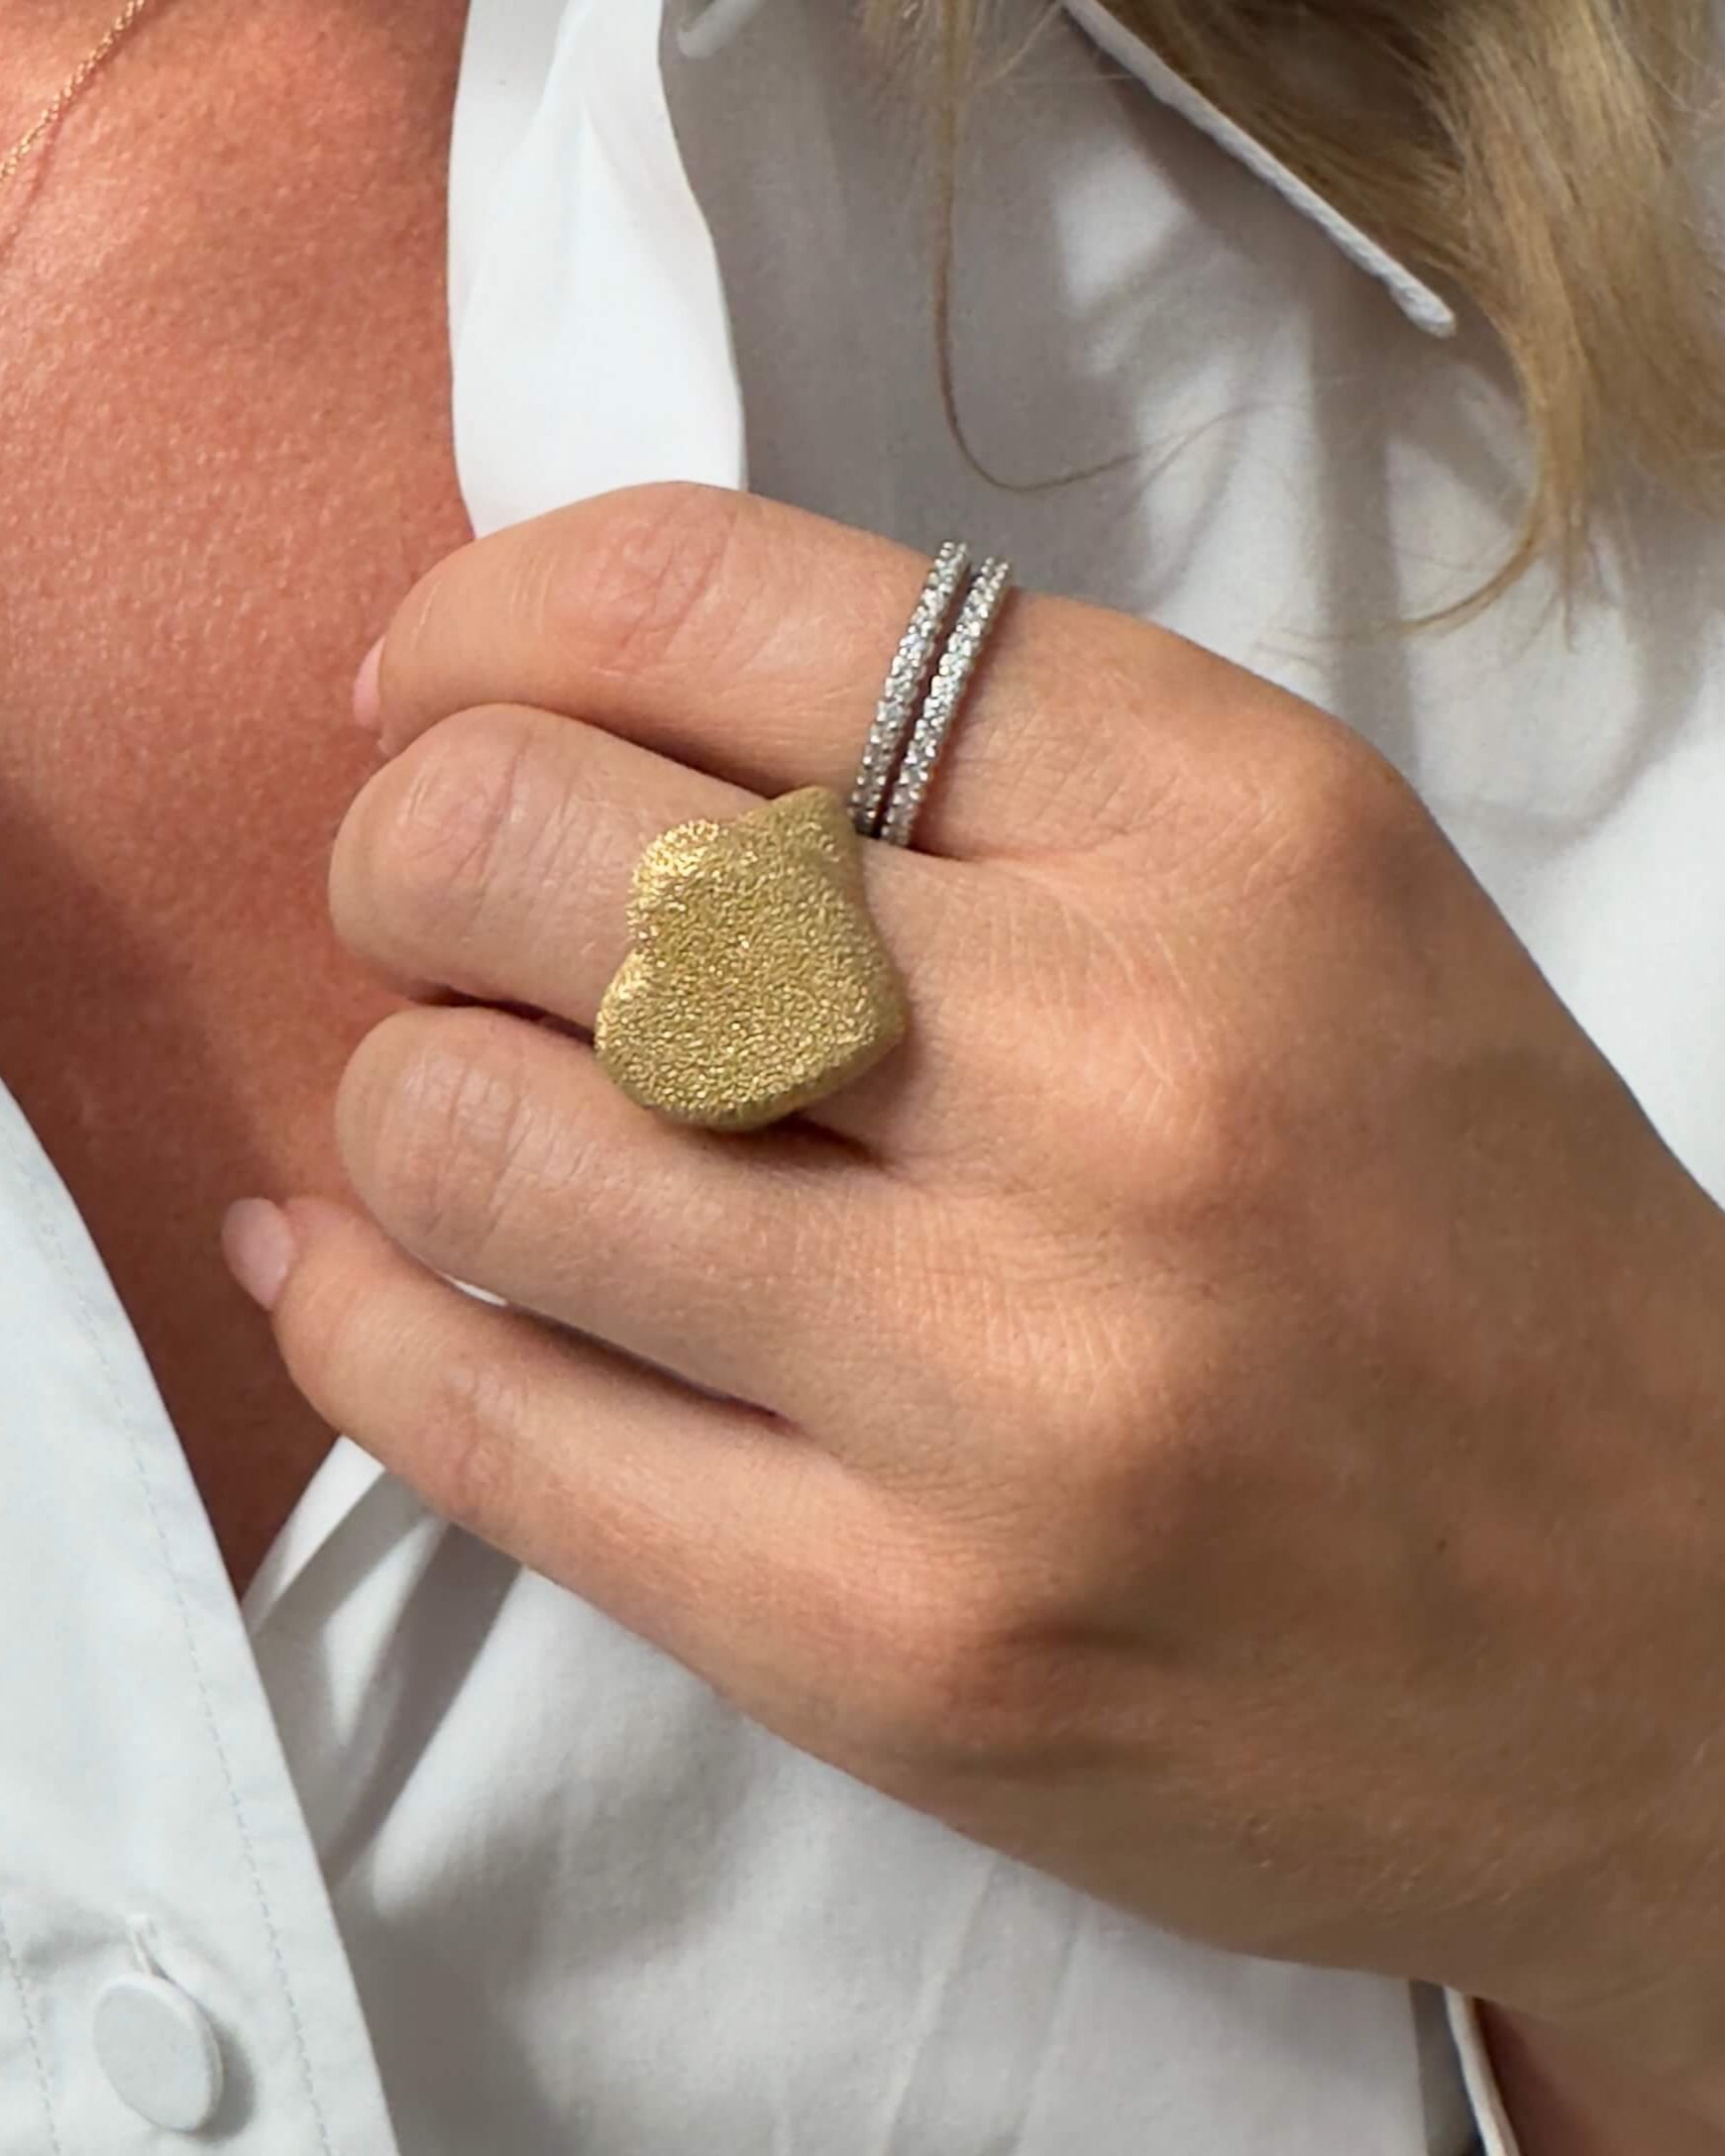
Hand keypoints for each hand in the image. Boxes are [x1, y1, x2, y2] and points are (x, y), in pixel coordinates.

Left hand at [230, 482, 1724, 2115]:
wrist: (1677, 1645)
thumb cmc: (1467, 1244)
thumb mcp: (1298, 902)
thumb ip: (961, 776)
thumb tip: (526, 714)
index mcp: (1233, 830)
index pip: (707, 599)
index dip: (488, 621)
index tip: (443, 698)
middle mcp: (1126, 1074)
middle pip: (523, 846)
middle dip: (405, 853)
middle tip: (445, 916)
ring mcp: (1007, 1385)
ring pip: (460, 1132)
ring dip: (401, 1101)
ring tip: (485, 1129)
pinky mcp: (900, 1646)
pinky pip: (476, 1424)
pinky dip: (360, 1323)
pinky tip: (368, 1284)